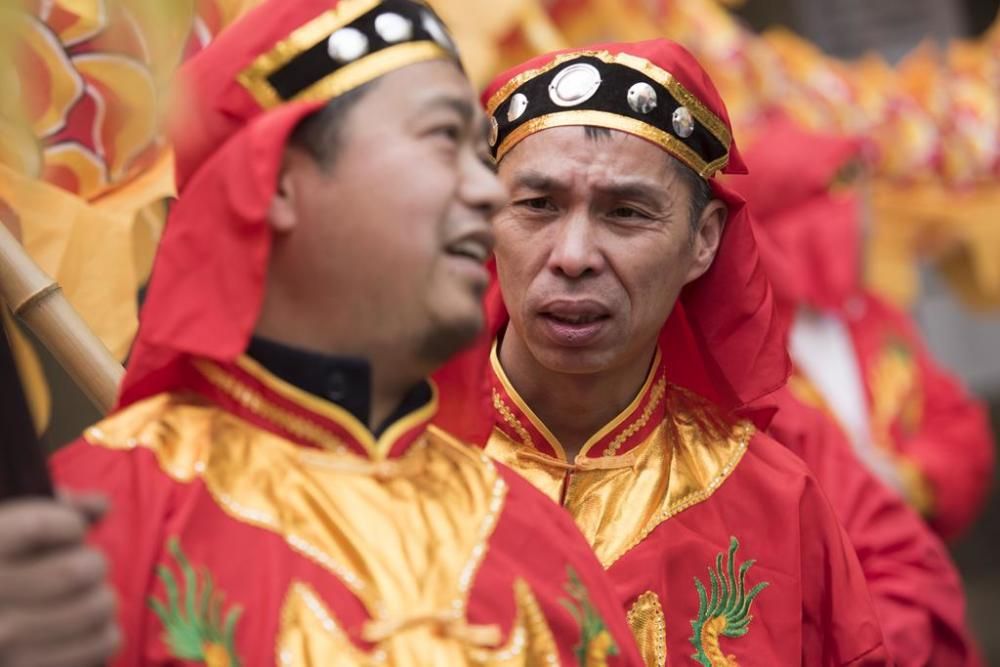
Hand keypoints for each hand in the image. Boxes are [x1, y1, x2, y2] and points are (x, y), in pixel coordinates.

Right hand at [0, 494, 119, 666]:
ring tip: (86, 600)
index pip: (40, 526)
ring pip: (97, 608)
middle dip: (93, 563)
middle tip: (84, 568)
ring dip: (104, 599)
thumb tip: (102, 505)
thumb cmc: (6, 569)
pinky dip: (106, 633)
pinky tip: (85, 629)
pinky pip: (102, 644)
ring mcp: (6, 644)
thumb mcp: (12, 529)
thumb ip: (57, 507)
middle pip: (77, 570)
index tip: (69, 531)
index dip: (69, 525)